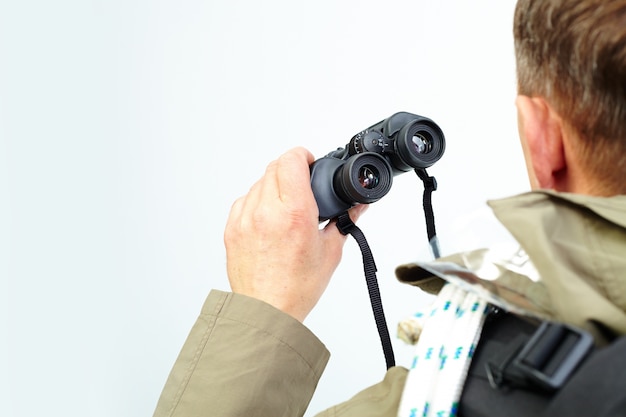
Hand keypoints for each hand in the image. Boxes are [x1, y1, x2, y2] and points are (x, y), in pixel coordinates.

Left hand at [224, 147, 366, 321]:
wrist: (267, 310)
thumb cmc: (297, 287)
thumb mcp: (330, 251)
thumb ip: (345, 221)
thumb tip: (358, 207)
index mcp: (294, 212)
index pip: (292, 161)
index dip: (303, 156)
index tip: (310, 163)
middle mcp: (266, 211)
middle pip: (275, 167)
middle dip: (291, 169)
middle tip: (303, 184)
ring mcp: (245, 218)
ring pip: (259, 183)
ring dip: (274, 186)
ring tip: (287, 206)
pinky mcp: (232, 228)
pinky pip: (245, 201)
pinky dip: (258, 202)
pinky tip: (270, 219)